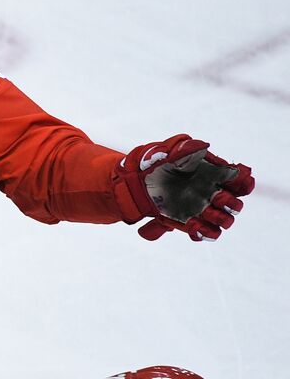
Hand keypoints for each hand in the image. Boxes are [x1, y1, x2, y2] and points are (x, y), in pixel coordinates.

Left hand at [114, 135, 252, 240]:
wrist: (134, 181)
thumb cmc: (155, 162)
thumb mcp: (168, 151)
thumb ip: (185, 148)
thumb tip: (203, 146)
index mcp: (212, 175)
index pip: (239, 181)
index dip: (244, 183)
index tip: (241, 184)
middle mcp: (211, 193)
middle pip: (234, 204)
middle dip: (230, 204)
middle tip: (217, 199)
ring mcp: (201, 209)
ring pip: (223, 221)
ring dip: (219, 220)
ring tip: (205, 215)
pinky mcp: (188, 222)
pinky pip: (205, 232)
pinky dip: (203, 232)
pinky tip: (194, 227)